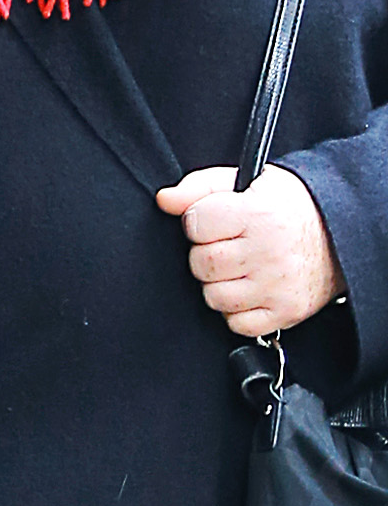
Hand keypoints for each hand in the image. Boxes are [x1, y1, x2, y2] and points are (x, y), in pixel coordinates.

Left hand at [156, 165, 344, 337]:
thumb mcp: (248, 182)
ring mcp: (276, 286)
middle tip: (230, 245)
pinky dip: (237, 311)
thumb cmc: (288, 208)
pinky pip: (236, 323)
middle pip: (201, 264)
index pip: (196, 224)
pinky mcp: (285, 312)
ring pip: (214, 296)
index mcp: (257, 214)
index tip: (215, 221)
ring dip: (220, 284)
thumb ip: (201, 187)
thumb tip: (165, 200)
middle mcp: (267, 252)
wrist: (340, 235)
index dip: (200, 222)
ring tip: (241, 267)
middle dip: (207, 254)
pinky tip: (251, 289)